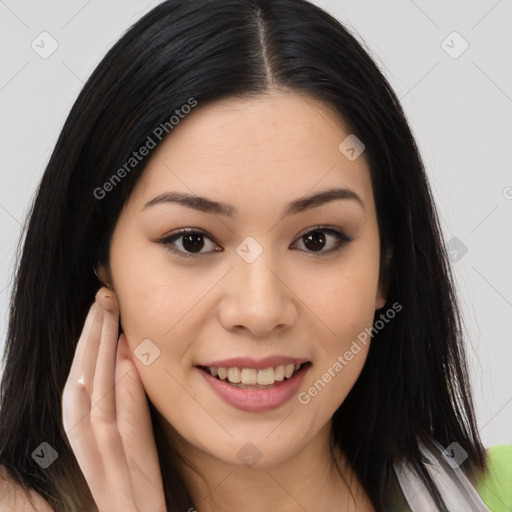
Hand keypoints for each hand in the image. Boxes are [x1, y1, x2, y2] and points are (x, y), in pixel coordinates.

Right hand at [62, 287, 166, 511]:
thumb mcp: (132, 432)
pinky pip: (110, 421)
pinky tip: (119, 355)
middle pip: (84, 373)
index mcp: (89, 425)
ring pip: (90, 389)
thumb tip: (124, 351)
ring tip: (103, 312)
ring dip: (95, 348)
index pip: (85, 371)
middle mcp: (88, 435)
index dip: (91, 336)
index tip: (102, 303)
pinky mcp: (114, 465)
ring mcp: (99, 450)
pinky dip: (114, 386)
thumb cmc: (137, 480)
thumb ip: (127, 394)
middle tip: (103, 294)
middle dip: (91, 332)